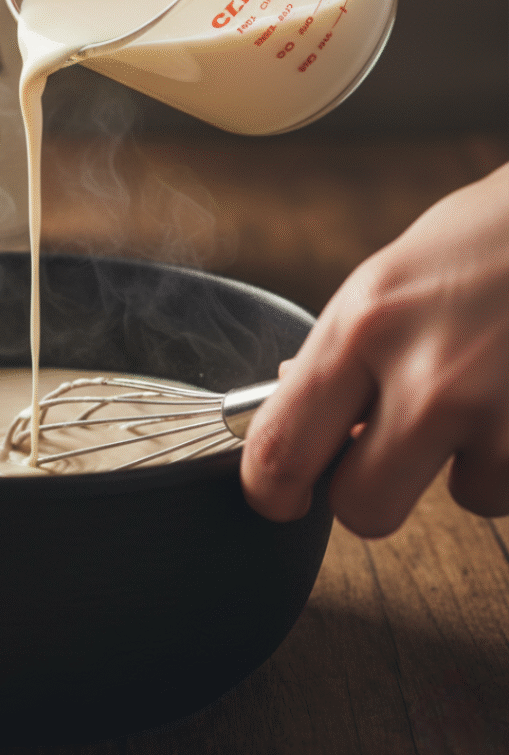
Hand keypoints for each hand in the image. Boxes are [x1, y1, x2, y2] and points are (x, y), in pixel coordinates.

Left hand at [240, 163, 508, 537]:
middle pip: (362, 509)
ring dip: (466, 465)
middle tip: (378, 462)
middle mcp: (428, 376)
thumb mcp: (383, 285)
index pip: (281, 447)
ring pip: (464, 500)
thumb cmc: (480, 245)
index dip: (269, 490)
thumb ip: (337, 357)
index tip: (277, 497)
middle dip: (367, 495)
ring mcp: (498, 411)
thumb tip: (291, 416)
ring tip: (481, 395)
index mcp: (361, 328)